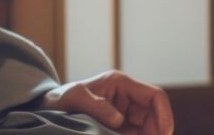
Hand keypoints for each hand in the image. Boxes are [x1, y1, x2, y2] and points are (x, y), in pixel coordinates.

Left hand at [40, 70, 173, 134]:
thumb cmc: (60, 98)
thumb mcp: (73, 97)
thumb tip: (118, 119)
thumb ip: (94, 105)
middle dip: (156, 132)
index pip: (156, 96)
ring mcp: (125, 114)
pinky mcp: (120, 128)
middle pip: (157, 117)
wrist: (48, 109)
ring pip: (149, 130)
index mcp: (121, 83)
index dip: (165, 115)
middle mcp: (127, 97)